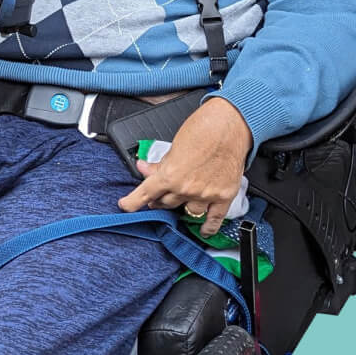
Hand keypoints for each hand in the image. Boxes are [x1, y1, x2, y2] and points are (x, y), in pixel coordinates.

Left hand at [117, 97, 252, 236]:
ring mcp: (206, 195)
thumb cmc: (202, 128)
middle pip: (166, 202)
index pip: (145, 193)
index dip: (132, 202)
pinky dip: (207, 227)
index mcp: (170, 174)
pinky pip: (213, 219)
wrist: (230, 125)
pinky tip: (203, 229)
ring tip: (179, 199)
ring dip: (181, 206)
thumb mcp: (174, 145)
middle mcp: (187, 188)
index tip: (125, 205)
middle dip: (159, 199)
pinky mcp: (224, 196)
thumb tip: (144, 168)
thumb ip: (160, 163)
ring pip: (187, 211)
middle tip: (158, 195)